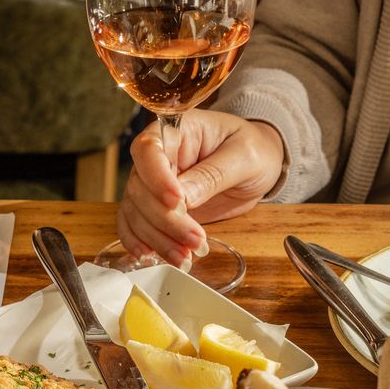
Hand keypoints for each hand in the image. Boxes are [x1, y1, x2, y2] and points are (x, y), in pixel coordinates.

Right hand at [117, 110, 285, 266]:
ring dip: (157, 238)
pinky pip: (133, 224)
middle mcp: (157, 156)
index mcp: (177, 130)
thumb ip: (213, 174)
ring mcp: (153, 184)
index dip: (157, 178)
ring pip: (135, 211)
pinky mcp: (156, 208)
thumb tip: (184, 198)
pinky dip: (140, 242)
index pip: (149, 149)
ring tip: (185, 257)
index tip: (179, 202)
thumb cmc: (253, 150)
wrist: (256, 166)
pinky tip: (152, 256)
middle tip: (195, 239)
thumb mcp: (245, 157)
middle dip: (165, 219)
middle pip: (139, 187)